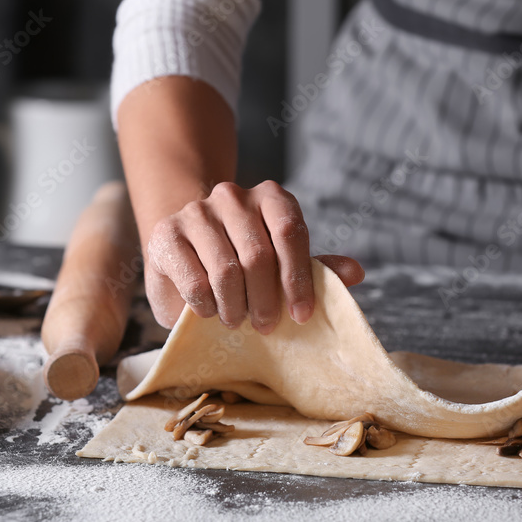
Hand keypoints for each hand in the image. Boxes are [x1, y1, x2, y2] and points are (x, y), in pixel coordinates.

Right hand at [145, 180, 364, 330]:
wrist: (186, 250)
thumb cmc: (242, 260)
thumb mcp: (280, 262)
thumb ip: (313, 267)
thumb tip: (355, 273)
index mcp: (270, 197)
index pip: (291, 233)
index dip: (299, 278)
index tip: (302, 315)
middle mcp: (232, 195)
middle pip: (258, 255)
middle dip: (266, 300)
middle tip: (267, 326)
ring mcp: (196, 212)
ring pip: (226, 271)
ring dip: (235, 307)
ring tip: (237, 321)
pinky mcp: (166, 234)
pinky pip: (194, 280)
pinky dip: (207, 306)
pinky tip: (210, 312)